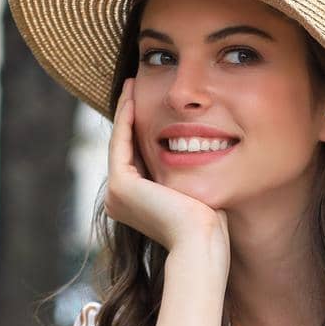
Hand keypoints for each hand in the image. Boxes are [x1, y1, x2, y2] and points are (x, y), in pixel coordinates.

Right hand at [105, 76, 229, 252]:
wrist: (202, 242)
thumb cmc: (209, 223)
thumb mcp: (193, 190)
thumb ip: (186, 173)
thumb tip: (200, 151)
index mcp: (133, 203)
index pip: (135, 157)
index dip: (140, 128)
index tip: (149, 101)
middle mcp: (118, 200)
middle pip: (125, 148)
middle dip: (130, 115)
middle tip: (134, 84)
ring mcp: (116, 194)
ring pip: (120, 142)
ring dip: (125, 110)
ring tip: (132, 83)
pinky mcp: (121, 185)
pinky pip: (122, 142)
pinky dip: (126, 118)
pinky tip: (134, 96)